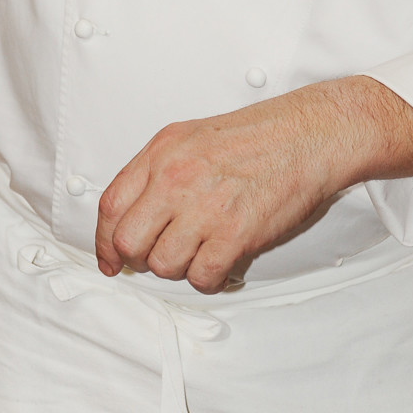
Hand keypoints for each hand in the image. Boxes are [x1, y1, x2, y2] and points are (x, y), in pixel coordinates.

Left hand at [95, 77, 412, 293]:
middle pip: (129, 241)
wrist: (308, 135)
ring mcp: (205, 207)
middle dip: (140, 257)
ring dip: (180, 266)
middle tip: (161, 255)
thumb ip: (157, 171)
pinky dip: (210, 278)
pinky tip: (223, 262)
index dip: (104, 242)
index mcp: (163, 152)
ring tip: (201, 251)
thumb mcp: (192, 137)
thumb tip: (131, 216)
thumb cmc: (257, 137)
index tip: (110, 259)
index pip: (111, 207)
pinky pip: (201, 277)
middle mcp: (177, 178)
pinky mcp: (235, 234)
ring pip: (163, 265)